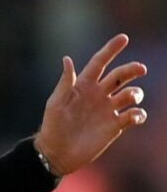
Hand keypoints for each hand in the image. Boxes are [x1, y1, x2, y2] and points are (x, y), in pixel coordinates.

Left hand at [34, 34, 147, 174]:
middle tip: (140, 69)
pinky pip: (133, 116)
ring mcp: (108, 110)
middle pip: (120, 76)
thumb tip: (67, 59)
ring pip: (130, 94)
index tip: (124, 38)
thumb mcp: (55, 104)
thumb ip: (65, 82)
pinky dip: (138, 114)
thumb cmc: (52, 127)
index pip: (100, 63)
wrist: (56, 154)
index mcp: (83, 86)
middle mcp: (98, 95)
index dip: (111, 50)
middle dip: (132, 69)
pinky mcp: (115, 126)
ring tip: (130, 98)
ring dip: (135, 93)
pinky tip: (133, 116)